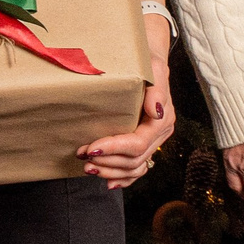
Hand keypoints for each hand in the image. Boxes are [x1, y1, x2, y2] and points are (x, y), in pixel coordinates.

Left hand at [80, 31, 176, 186]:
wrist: (149, 63)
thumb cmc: (147, 63)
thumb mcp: (153, 69)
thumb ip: (156, 90)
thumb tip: (156, 111)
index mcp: (162, 120)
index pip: (138, 143)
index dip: (114, 148)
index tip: (90, 147)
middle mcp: (160, 134)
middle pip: (135, 160)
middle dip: (107, 161)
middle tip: (82, 156)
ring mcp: (154, 142)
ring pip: (135, 168)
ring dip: (111, 172)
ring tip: (88, 167)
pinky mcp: (145, 145)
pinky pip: (137, 169)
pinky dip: (123, 178)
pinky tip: (108, 181)